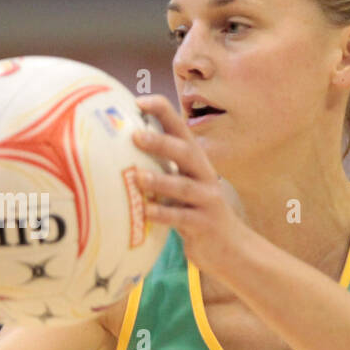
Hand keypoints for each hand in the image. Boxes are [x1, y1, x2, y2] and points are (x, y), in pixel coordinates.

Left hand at [131, 95, 248, 276]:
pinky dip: (162, 215)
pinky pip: (181, 218)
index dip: (162, 112)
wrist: (231, 248)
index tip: (138, 101)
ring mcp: (206, 199)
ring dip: (160, 181)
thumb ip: (160, 169)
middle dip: (161, 142)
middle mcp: (203, 175)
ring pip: (183, 186)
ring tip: (137, 177)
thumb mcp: (181, 186)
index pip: (180, 129)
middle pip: (185, 152)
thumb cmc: (195, 212)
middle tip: (135, 135)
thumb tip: (118, 151)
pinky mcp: (204, 224)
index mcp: (195, 161)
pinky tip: (144, 212)